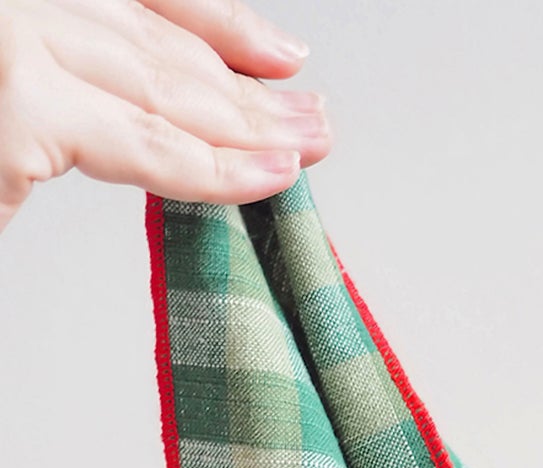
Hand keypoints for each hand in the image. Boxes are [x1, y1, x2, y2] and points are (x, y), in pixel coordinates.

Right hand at [0, 0, 329, 232]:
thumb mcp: (18, 85)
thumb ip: (79, 82)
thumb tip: (161, 114)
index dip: (221, 27)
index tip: (280, 57)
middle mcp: (20, 3)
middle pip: (158, 45)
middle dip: (249, 90)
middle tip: (313, 121)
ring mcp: (18, 45)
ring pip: (163, 90)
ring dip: (250, 127)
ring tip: (308, 150)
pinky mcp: (23, 113)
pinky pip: (148, 147)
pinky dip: (217, 169)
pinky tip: (269, 177)